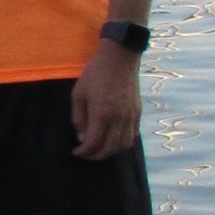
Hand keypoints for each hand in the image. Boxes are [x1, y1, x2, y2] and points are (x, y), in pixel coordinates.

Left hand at [70, 40, 142, 159]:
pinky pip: (133, 135)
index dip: (84, 152)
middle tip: (86, 154)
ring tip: (98, 149)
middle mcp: (120, 117)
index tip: (76, 152)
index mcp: (102, 112)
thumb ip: (79, 118)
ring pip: (124, 144)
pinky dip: (123, 143)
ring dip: (111, 151)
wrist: (119, 58)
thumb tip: (82, 138)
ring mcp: (131, 115)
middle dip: (96, 155)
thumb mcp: (78, 94)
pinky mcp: (138, 112)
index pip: (94, 142)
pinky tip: (112, 140)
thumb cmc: (95, 74)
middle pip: (111, 148)